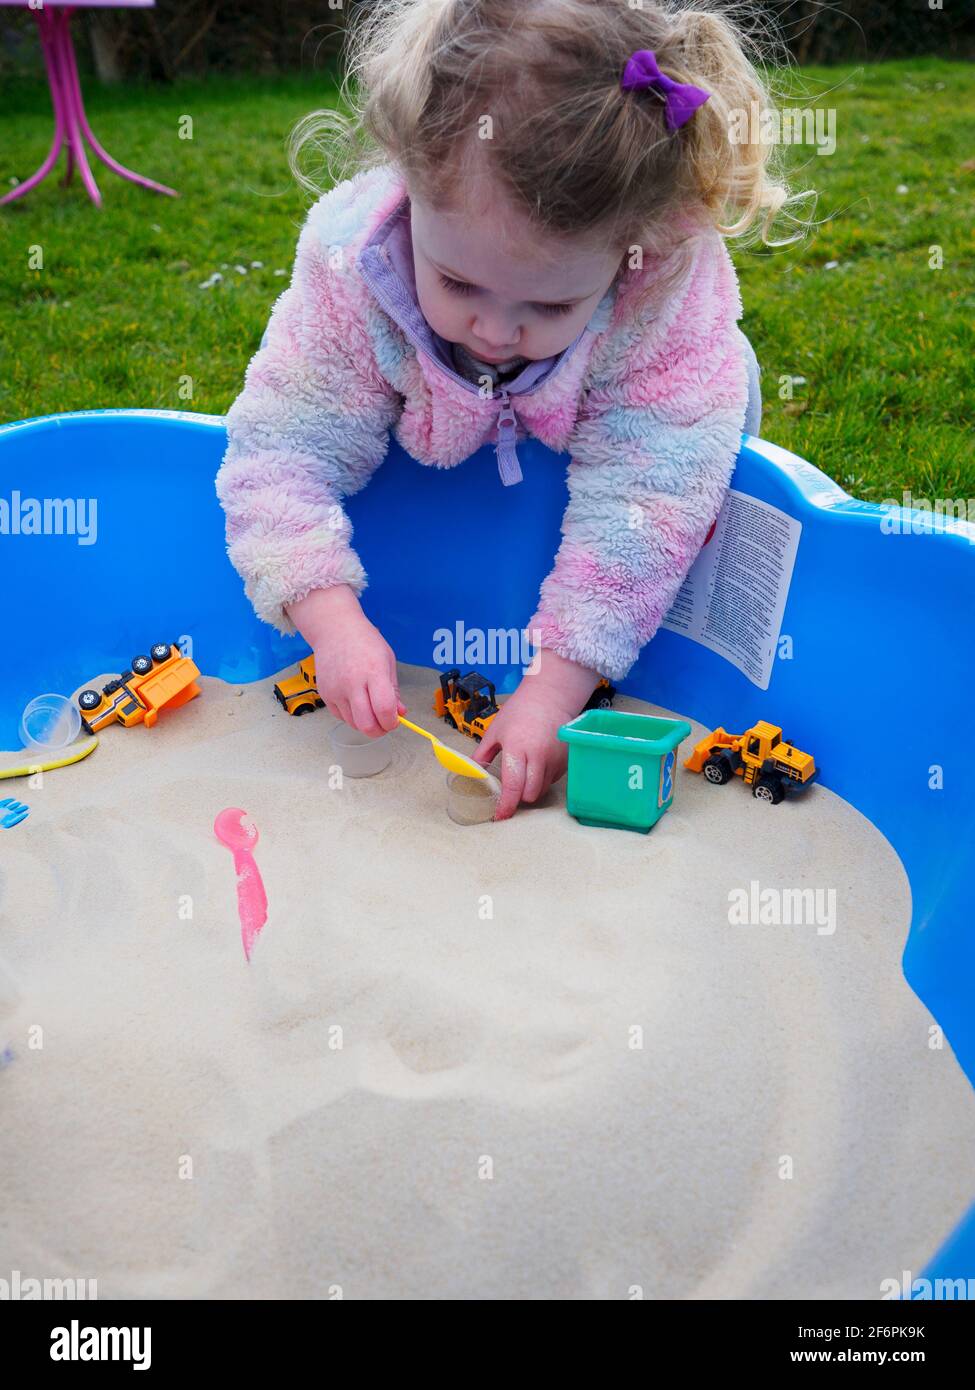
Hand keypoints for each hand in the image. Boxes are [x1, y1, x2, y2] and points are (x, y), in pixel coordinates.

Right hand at [287, 586, 404, 736]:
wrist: (334, 630)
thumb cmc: (364, 641)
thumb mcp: (387, 661)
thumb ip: (393, 690)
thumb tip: (400, 713)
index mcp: (373, 672)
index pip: (384, 709)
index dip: (392, 722)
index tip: (395, 721)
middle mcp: (352, 683)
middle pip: (366, 724)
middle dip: (379, 731)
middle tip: (384, 724)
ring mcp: (336, 690)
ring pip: (353, 724)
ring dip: (365, 723)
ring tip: (371, 709)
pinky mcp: (325, 694)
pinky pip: (341, 717)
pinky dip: (351, 716)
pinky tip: (356, 702)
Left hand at [471, 649, 598, 819]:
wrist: (550, 697)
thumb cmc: (520, 711)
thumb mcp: (495, 730)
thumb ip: (482, 755)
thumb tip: (470, 774)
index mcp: (517, 748)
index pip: (513, 786)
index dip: (506, 805)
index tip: (499, 816)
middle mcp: (539, 756)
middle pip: (529, 794)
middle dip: (518, 798)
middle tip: (509, 793)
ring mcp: (555, 759)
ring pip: (541, 790)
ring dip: (530, 789)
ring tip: (523, 774)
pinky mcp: (565, 760)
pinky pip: (551, 780)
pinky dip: (542, 779)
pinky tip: (536, 764)